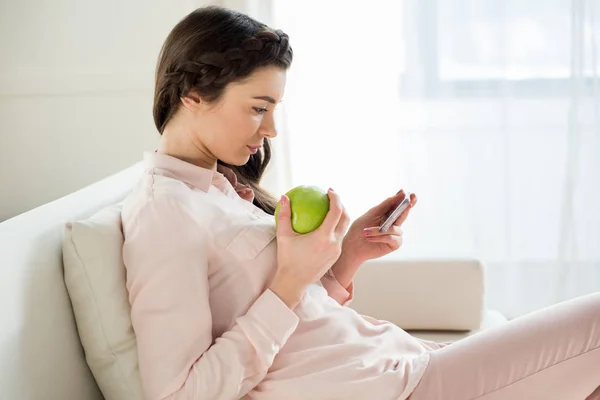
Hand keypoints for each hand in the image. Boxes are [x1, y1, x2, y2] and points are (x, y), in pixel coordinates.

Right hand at [270, 189, 350, 307]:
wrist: (294, 282)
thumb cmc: (287, 259)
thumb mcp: (283, 236)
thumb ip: (284, 215)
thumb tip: (284, 197)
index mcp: (323, 237)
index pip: (336, 212)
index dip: (336, 198)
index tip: (329, 190)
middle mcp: (334, 244)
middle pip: (346, 218)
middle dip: (342, 205)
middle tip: (332, 197)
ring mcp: (337, 251)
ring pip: (344, 229)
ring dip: (340, 217)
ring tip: (330, 209)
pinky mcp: (335, 256)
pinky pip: (339, 238)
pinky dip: (335, 228)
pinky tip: (325, 225)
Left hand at [333, 190, 416, 284]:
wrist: (352, 246)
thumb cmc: (360, 228)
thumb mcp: (373, 213)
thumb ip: (387, 204)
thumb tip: (402, 193)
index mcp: (389, 213)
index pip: (400, 204)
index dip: (407, 199)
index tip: (410, 194)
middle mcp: (394, 222)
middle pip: (404, 214)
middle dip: (407, 207)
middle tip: (410, 201)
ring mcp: (396, 234)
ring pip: (395, 228)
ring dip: (379, 230)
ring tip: (365, 232)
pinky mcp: (395, 244)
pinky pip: (392, 238)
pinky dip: (380, 237)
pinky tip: (369, 238)